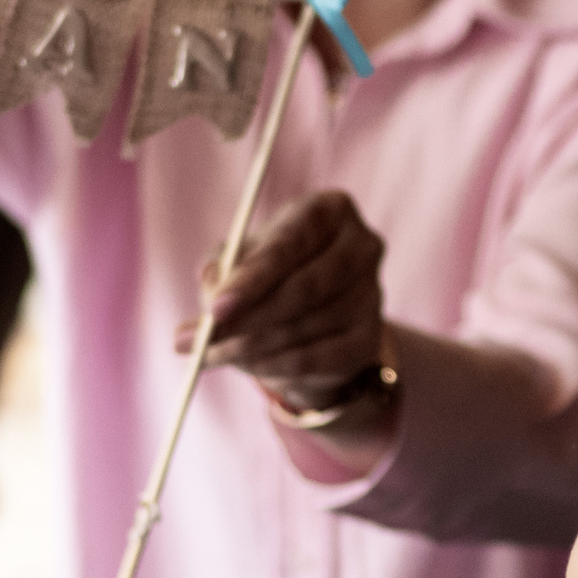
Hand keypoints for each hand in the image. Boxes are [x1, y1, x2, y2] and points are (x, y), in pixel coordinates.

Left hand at [181, 190, 387, 413]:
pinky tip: (248, 365)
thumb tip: (211, 289)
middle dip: (249, 318)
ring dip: (252, 347)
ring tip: (212, 354)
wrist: (310, 317)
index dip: (252, 277)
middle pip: (305, 288)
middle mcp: (362, 247)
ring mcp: (372, 294)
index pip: (292, 242)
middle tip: (205, 339)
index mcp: (330, 210)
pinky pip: (318, 359)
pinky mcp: (369, 338)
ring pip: (307, 327)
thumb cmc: (269, 274)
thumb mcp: (239, 261)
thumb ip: (221, 270)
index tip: (215, 308)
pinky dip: (276, 367)